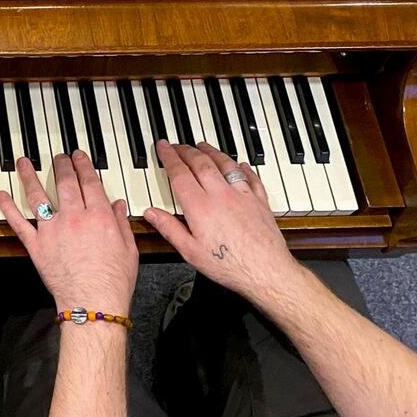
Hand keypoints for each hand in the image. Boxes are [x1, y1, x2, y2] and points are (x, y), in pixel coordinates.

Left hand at [0, 152, 137, 315]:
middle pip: (64, 183)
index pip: (89, 182)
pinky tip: (2, 195)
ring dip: (29, 176)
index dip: (83, 166)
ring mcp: (52, 230)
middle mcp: (73, 218)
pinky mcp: (36, 246)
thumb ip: (121, 223)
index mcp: (98, 216)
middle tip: (58, 156)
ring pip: (37, 196)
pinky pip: (18, 223)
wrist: (93, 304)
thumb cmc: (113, 281)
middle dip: (61, 165)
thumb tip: (117, 205)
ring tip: (24, 162)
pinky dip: (8, 208)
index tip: (78, 157)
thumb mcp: (129, 249)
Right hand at [142, 141, 302, 300]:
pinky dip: (243, 168)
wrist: (266, 272)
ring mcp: (242, 195)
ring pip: (225, 164)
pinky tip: (240, 164)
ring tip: (203, 146)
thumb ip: (169, 228)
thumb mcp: (190, 252)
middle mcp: (220, 195)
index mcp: (199, 206)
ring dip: (212, 152)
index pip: (180, 173)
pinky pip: (251, 177)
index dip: (169, 157)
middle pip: (201, 163)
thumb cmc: (229, 266)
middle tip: (178, 145)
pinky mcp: (259, 201)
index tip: (163, 147)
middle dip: (187, 150)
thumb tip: (151, 213)